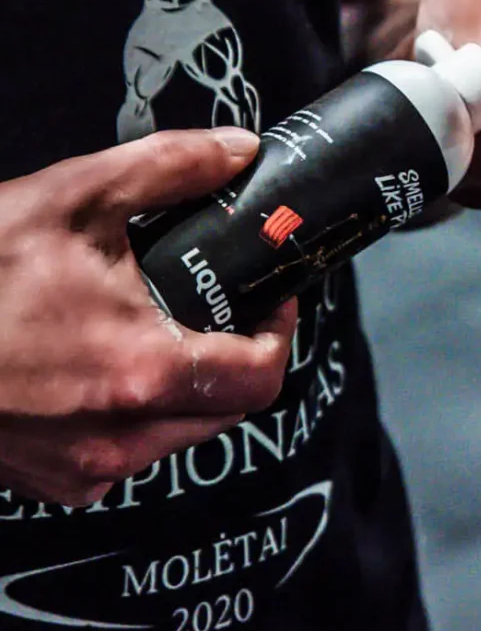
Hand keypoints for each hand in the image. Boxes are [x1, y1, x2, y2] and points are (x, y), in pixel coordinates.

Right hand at [0, 129, 295, 505]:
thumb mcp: (75, 196)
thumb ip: (171, 167)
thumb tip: (238, 150)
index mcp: (141, 371)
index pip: (260, 376)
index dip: (281, 332)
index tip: (271, 298)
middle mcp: (118, 438)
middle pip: (228, 410)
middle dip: (239, 357)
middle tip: (222, 307)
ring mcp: (81, 470)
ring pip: (179, 437)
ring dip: (190, 387)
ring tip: (161, 326)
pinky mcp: (49, 480)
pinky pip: (124, 455)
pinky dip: (136, 413)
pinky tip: (106, 364)